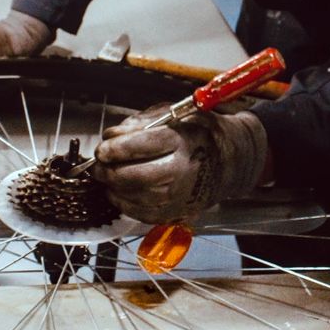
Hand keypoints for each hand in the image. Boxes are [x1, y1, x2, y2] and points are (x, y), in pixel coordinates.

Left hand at [94, 104, 267, 222]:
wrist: (232, 159)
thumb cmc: (199, 133)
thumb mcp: (174, 115)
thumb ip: (142, 122)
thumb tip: (114, 135)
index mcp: (183, 140)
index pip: (144, 145)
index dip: (117, 149)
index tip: (101, 149)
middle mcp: (184, 169)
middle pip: (139, 176)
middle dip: (110, 172)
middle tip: (97, 166)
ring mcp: (183, 194)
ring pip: (140, 198)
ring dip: (115, 189)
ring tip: (105, 178)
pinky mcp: (180, 211)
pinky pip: (147, 215)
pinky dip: (126, 206)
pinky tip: (117, 194)